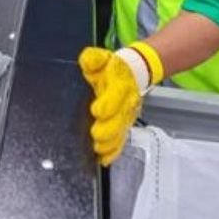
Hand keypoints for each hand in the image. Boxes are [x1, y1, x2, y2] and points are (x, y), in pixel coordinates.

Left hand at [78, 47, 142, 165]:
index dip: (108, 103)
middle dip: (108, 129)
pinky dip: (113, 152)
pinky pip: (120, 142)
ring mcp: (126, 117)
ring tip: (98, 149)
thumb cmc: (109, 69)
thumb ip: (93, 58)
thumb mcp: (100, 58)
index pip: (117, 94)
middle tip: (96, 136)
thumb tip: (89, 62)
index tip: (97, 110)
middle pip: (120, 119)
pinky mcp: (123, 127)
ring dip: (110, 144)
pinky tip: (104, 160)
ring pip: (121, 133)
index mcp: (120, 84)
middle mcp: (126, 103)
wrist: (130, 75)